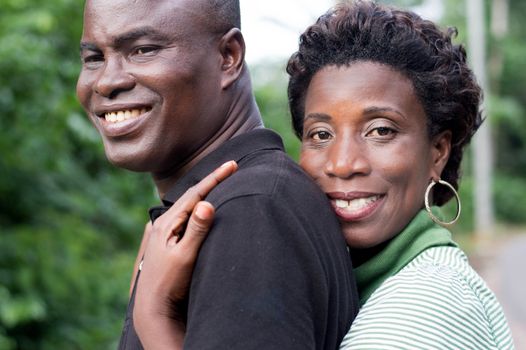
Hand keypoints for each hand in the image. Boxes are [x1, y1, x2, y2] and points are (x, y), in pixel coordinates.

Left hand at [133, 160, 237, 348]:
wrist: (153, 308)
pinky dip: (197, 207)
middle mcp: (163, 224)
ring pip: (187, 206)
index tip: (232, 165)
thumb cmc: (170, 284)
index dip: (215, 178)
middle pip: (190, 196)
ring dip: (204, 193)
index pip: (196, 194)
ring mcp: (163, 233)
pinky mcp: (166, 242)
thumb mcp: (185, 257)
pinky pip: (184, 217)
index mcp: (168, 223)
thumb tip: (206, 203)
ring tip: (219, 183)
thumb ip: (197, 230)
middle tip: (230, 168)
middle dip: (211, 182)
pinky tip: (201, 209)